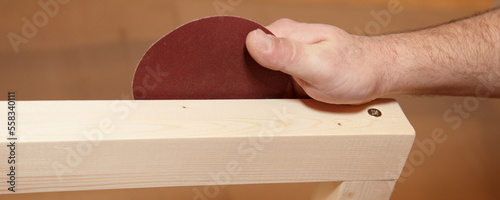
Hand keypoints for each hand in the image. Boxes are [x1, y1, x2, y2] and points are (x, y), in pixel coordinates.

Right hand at [246, 18, 387, 103]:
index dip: (235, 62)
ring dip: (257, 87)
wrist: (377, 75)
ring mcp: (288, 56)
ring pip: (259, 72)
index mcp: (284, 32)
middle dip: (245, 78)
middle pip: (248, 59)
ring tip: (263, 101)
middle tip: (251, 98)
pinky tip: (273, 101)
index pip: (245, 43)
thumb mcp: (320, 63)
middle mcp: (284, 41)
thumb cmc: (356, 68)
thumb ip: (287, 53)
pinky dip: (269, 93)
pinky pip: (272, 82)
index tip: (235, 82)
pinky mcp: (293, 71)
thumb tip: (253, 40)